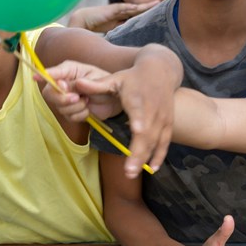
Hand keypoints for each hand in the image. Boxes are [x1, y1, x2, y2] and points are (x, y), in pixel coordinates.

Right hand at [40, 60, 123, 121]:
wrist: (115, 99)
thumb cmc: (106, 83)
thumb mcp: (95, 79)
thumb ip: (80, 83)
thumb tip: (63, 84)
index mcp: (68, 70)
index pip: (51, 73)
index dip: (43, 75)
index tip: (35, 77)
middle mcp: (63, 84)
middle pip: (49, 93)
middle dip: (62, 98)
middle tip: (77, 98)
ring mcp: (65, 99)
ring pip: (59, 107)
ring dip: (76, 107)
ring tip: (87, 101)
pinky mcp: (70, 112)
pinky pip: (69, 117)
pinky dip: (80, 115)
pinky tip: (88, 109)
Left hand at [44, 50, 178, 175]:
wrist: (161, 71)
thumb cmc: (133, 77)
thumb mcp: (116, 78)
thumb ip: (97, 85)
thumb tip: (77, 83)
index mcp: (137, 99)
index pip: (139, 113)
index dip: (140, 123)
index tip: (136, 132)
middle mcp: (152, 110)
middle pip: (147, 134)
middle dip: (138, 153)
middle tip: (128, 172)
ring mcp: (162, 118)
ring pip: (155, 141)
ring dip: (146, 158)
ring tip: (132, 174)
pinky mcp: (168, 124)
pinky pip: (165, 143)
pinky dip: (159, 156)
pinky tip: (151, 168)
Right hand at [68, 1, 158, 32]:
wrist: (81, 21)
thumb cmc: (93, 29)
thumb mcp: (109, 35)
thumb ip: (117, 39)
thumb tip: (124, 49)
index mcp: (120, 19)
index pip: (135, 15)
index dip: (144, 14)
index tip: (155, 13)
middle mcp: (119, 13)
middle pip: (137, 9)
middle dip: (147, 7)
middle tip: (159, 3)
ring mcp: (116, 10)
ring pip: (133, 7)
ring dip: (144, 5)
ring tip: (156, 2)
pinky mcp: (111, 10)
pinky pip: (124, 8)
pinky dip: (132, 7)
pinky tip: (140, 6)